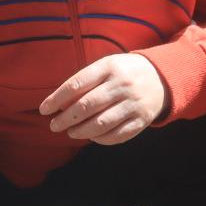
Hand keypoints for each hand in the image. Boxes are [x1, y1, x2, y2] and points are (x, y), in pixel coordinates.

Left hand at [38, 53, 167, 144]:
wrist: (161, 77)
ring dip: (81, 131)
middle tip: (54, 126)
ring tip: (70, 132)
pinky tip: (91, 136)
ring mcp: (134, 103)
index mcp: (109, 67)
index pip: (76, 84)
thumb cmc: (122, 72)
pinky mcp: (142, 119)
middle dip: (66, 118)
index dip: (57, 99)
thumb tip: (59, 104)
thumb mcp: (105, 66)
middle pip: (87, 105)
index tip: (44, 110)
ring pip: (101, 123)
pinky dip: (101, 139)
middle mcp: (122, 85)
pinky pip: (118, 134)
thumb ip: (84, 81)